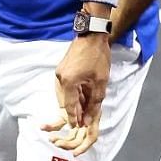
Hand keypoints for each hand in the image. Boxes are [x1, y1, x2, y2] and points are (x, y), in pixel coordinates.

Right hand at [44, 34, 110, 154]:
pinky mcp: (62, 69)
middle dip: (74, 112)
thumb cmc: (98, 56)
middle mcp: (60, 79)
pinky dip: (72, 94)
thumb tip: (88, 118)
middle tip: (83, 119)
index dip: (74, 118)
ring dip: (73, 103)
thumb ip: (94, 102)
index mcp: (68, 83)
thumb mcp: (100, 82)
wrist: (92, 34)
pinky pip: (65, 87)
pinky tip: (81, 96)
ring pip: (64, 95)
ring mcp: (59, 73)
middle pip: (64, 102)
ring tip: (84, 109)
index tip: (79, 126)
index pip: (69, 107)